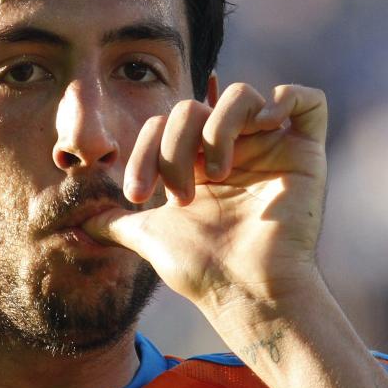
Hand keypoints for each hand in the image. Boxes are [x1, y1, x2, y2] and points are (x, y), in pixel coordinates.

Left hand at [82, 83, 329, 316]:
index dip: (144, 150)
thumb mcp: (147, 238)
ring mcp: (271, 149)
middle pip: (194, 108)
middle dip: (174, 146)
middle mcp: (234, 150)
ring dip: (216, 127)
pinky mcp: (306, 152)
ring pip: (241, 95)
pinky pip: (306, 99)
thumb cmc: (202, 271)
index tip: (138, 196)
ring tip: (217, 172)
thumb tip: (81, 221)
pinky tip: (264, 126)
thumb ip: (117, 223)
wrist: (244, 293)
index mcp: (199, 164)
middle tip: (179, 195)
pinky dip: (283, 97)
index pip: (164, 124)